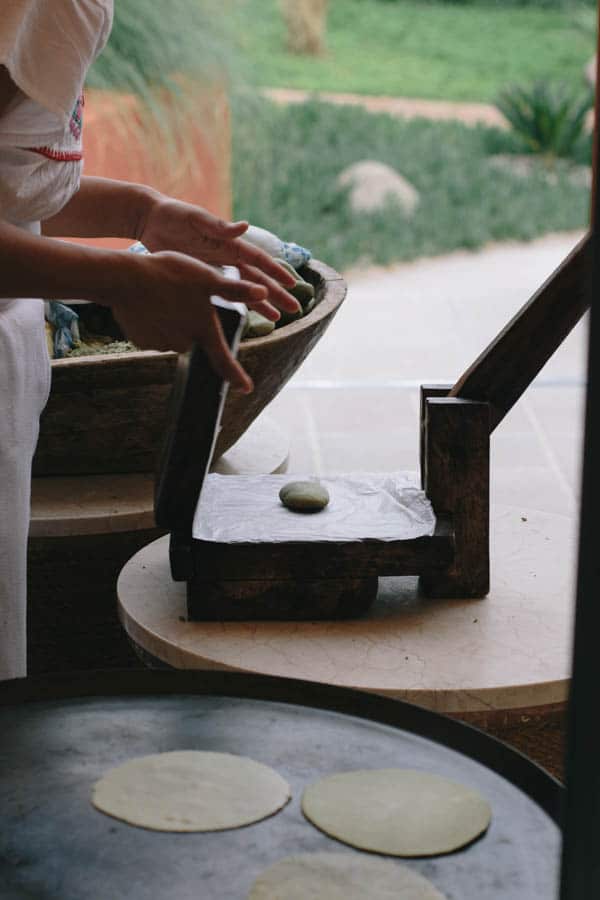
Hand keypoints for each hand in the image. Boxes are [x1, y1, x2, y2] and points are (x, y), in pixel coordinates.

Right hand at [109, 250, 279, 392]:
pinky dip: (152, 322)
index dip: (237, 375)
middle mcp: (184, 342)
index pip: (224, 360)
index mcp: (203, 330)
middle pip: (193, 340)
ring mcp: (160, 344)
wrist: (126, 278)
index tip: (246, 387)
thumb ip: (235, 290)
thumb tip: (263, 292)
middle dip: (190, 325)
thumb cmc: (170, 275)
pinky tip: (148, 304)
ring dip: (170, 322)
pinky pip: (152, 334)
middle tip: (180, 298)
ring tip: (163, 298)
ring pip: (172, 336)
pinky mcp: (140, 340)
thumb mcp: (207, 278)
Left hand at [137, 193, 299, 318]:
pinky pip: (224, 294)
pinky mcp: (202, 277)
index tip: (292, 285)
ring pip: (244, 289)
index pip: (259, 260)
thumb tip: (245, 226)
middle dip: (277, 293)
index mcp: (229, 243)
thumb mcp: (195, 218)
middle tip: (294, 309)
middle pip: (258, 278)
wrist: (150, 220)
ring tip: (276, 319)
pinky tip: (243, 318)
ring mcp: (216, 268)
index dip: (276, 272)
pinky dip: (235, 305)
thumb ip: (218, 226)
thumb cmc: (173, 214)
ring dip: (261, 303)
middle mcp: (227, 257)